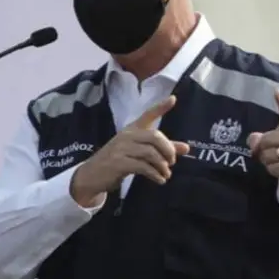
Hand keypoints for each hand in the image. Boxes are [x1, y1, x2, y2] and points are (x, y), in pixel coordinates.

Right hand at [71, 95, 189, 206]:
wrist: (91, 175)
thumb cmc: (118, 161)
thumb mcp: (139, 152)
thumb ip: (162, 149)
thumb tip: (186, 148)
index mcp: (132, 129)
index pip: (147, 115)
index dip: (161, 107)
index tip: (173, 99)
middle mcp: (127, 136)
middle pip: (155, 136)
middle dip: (168, 149)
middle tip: (172, 161)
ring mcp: (121, 148)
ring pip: (150, 153)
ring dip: (163, 165)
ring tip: (166, 174)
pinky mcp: (118, 163)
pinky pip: (143, 167)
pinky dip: (155, 174)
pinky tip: (160, 180)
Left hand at [248, 90, 278, 211]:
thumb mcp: (274, 146)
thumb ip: (261, 140)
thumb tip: (253, 140)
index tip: (276, 92)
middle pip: (266, 140)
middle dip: (263, 152)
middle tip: (272, 157)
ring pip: (268, 155)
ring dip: (268, 163)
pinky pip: (273, 168)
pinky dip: (273, 172)